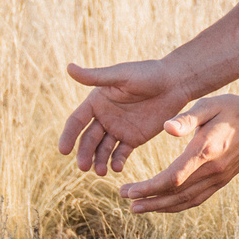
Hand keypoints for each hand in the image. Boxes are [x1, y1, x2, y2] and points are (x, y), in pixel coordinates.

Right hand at [56, 59, 190, 175]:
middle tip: (84, 167)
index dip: (68, 136)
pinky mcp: (133, 138)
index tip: (63, 151)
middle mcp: (104, 117)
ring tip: (101, 171)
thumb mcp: (121, 75)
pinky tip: (117, 168)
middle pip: (88, 139)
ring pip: (102, 149)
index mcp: (97, 101)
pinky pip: (121, 153)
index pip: (76, 121)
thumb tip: (69, 67)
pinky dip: (117, 161)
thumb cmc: (148, 73)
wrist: (176, 83)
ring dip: (99, 161)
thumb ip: (95, 77)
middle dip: (84, 154)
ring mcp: (118, 129)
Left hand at [119, 92, 238, 214]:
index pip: (173, 178)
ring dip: (160, 207)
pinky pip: (197, 199)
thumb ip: (187, 118)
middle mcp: (213, 170)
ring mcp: (219, 178)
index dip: (149, 188)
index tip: (129, 190)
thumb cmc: (233, 108)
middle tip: (127, 201)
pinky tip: (163, 204)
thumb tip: (167, 128)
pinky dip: (177, 206)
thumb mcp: (209, 105)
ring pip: (186, 201)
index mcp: (205, 151)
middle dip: (149, 200)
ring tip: (138, 208)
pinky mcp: (222, 180)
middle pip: (176, 195)